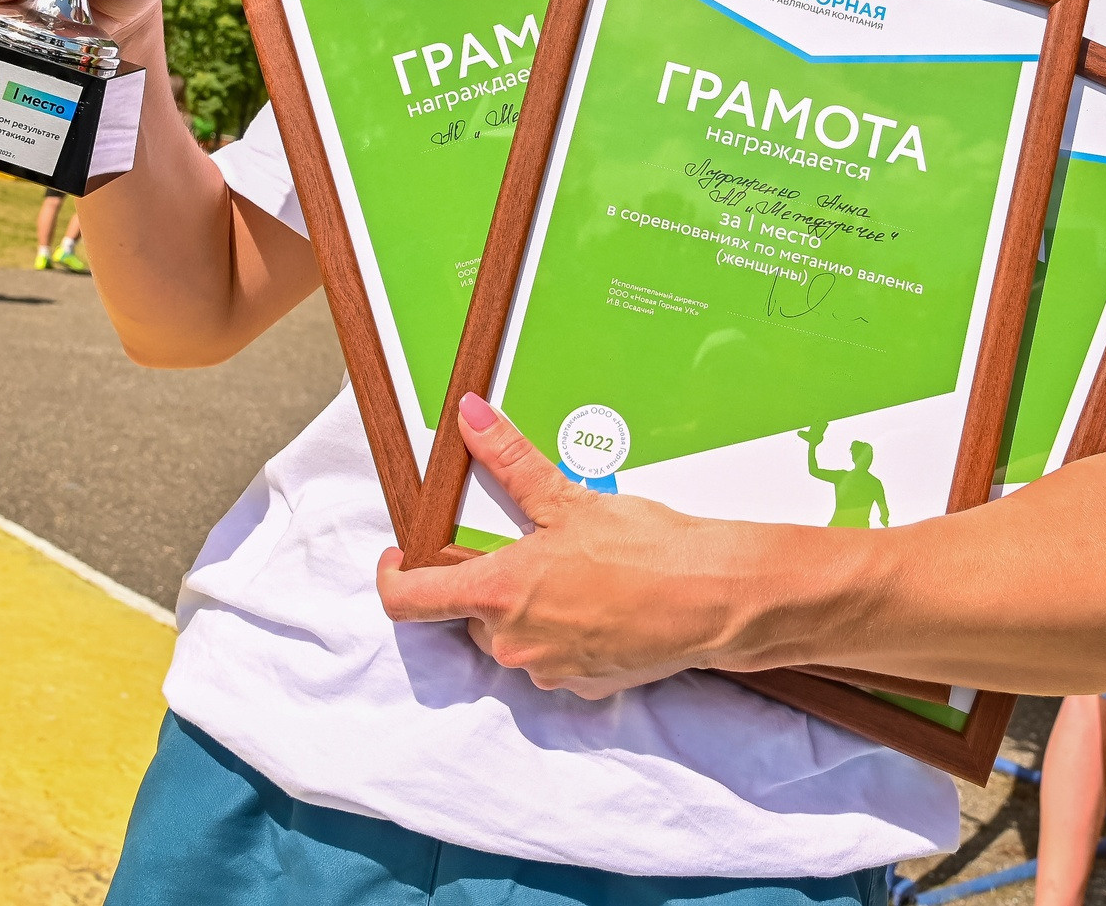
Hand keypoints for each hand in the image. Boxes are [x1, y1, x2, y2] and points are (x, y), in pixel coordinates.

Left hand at [376, 395, 768, 697]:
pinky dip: (568, 634)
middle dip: (493, 585)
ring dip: (533, 610)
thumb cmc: (645, 549)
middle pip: (473, 614)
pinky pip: (556, 660)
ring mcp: (547, 671)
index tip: (400, 559)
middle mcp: (512, 642)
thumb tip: (472, 419)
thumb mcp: (570, 499)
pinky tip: (605, 606)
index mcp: (498, 593)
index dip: (393, 579)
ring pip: (516, 637)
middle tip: (535, 549)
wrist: (713, 598)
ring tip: (582, 575)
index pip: (410, 602)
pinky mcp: (583, 686)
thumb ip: (510, 461)